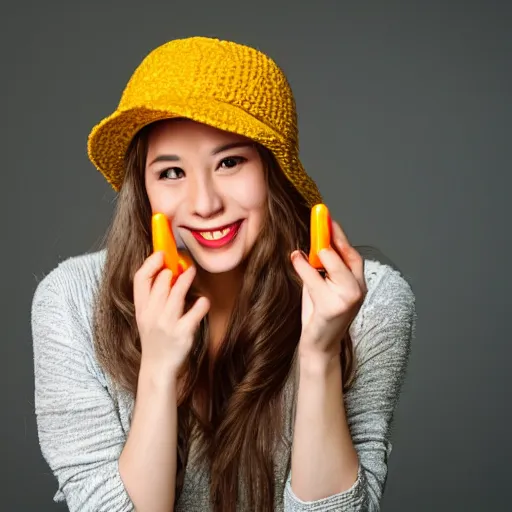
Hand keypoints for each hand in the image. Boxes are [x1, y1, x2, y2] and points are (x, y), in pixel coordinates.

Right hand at [133, 251, 209, 381]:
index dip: (150, 263)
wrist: (157, 368)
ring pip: (177, 294)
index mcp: (141, 309)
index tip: (161, 254)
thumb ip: (152, 297)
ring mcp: (167, 325)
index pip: (139, 280)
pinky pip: (194, 313)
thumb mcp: (146, 317)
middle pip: (160, 284)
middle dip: (171, 270)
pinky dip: (201, 304)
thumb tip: (166, 271)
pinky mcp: (182, 334)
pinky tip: (203, 300)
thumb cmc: (155, 339)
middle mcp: (151, 315)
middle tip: (181, 264)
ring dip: (186, 279)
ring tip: (192, 271)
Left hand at [291, 220, 366, 359]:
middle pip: (346, 256)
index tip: (328, 219)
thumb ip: (322, 268)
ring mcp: (347, 299)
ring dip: (316, 252)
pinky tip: (295, 257)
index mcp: (358, 284)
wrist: (319, 346)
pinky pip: (315, 279)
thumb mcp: (323, 287)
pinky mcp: (332, 306)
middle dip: (330, 237)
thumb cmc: (319, 315)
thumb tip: (313, 244)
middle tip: (318, 221)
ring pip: (331, 265)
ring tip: (304, 248)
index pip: (352, 255)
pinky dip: (303, 266)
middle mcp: (358, 290)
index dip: (340, 235)